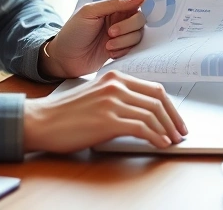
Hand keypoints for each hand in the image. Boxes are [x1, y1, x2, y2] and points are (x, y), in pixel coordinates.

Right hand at [23, 70, 187, 152]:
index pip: (153, 88)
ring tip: (172, 141)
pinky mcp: (108, 120)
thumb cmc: (65, 113)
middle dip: (174, 118)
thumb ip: (117, 98)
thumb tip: (143, 114)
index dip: (170, 106)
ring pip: (152, 114)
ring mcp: (112, 102)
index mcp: (114, 78)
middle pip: (157, 100)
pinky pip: (142, 128)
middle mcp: (115, 86)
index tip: (176, 119)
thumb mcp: (95, 96)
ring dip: (167, 130)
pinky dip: (156, 137)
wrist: (42, 121)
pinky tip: (160, 144)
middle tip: (180, 132)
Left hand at [40, 0, 146, 78]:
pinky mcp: (120, 51)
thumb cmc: (73, 32)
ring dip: (123, 41)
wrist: (64, 58)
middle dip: (127, 27)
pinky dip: (122, 51)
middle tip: (110, 32)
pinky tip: (108, 52)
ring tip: (107, 45)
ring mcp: (120, 36)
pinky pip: (132, 50)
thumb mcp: (90, 12)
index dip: (136, 8)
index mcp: (112, 8)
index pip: (134, 4)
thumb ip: (115, 3)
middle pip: (139, 20)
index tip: (129, 14)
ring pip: (137, 36)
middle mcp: (118, 20)